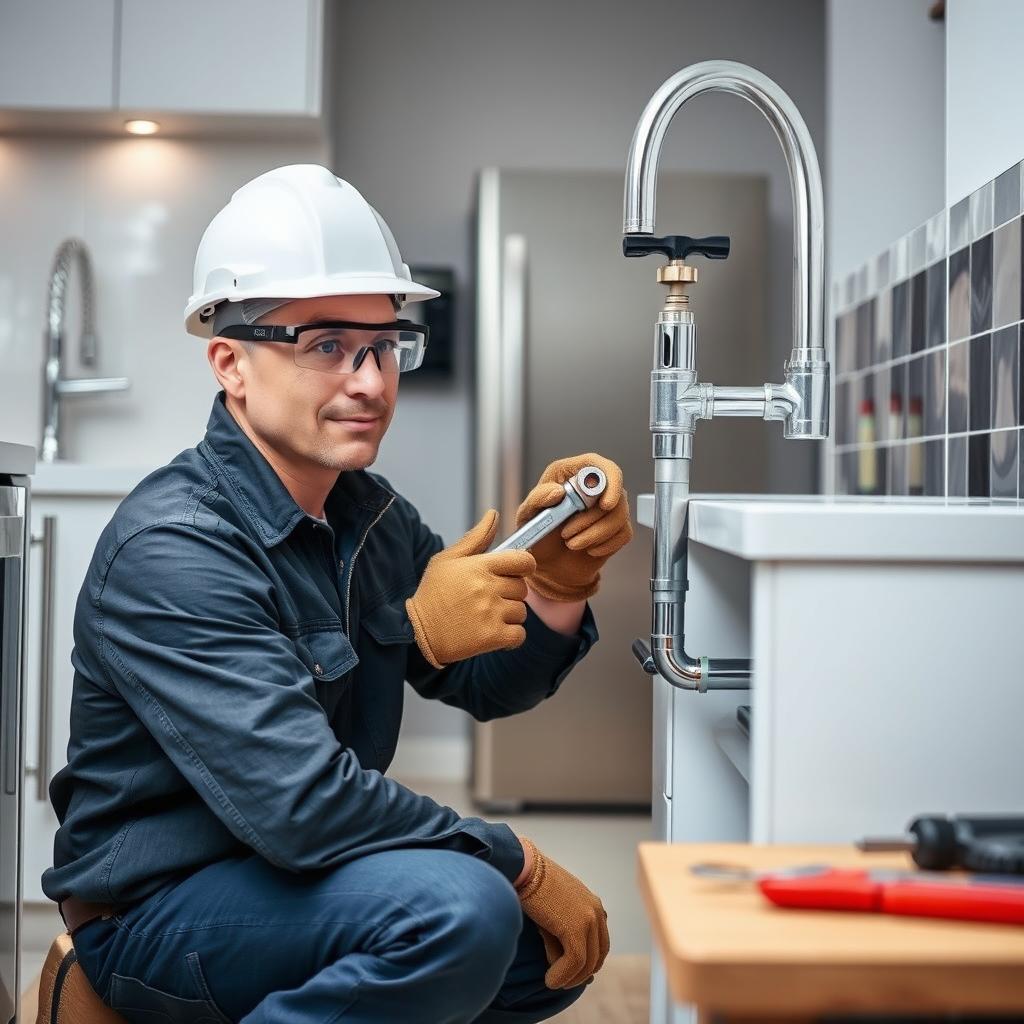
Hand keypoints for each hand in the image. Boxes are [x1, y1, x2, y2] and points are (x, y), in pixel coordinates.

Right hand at [405, 509, 535, 668]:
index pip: (523, 561)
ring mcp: (491, 613)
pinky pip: (519, 634)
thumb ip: (476, 537)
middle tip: (489, 598)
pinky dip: (511, 636)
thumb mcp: (447, 559)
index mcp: (479, 566)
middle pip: (522, 588)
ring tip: (486, 616)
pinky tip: (494, 632)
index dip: (524, 566)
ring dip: (509, 615)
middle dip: (510, 593)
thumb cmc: (433, 593)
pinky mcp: (492, 637)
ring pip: (521, 611)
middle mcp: (487, 588)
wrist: (417, 632)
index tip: (516, 573)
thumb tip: (494, 514)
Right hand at [514, 836, 609, 988]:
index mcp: (593, 905)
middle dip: (580, 974)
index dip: (588, 963)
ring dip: (569, 978)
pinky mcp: (575, 928)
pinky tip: (549, 980)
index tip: (573, 973)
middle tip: (562, 982)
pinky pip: (574, 962)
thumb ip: (564, 936)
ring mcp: (588, 920)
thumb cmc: (534, 887)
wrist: (526, 868)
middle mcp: (596, 911)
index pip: (600, 944)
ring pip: (586, 963)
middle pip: (597, 956)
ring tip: (553, 982)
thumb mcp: (555, 911)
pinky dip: (562, 975)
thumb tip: (565, 968)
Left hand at [515, 452, 632, 601]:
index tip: (605, 504)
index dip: (611, 481)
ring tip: (571, 543)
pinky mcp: (619, 527)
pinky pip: (623, 534)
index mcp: (573, 473)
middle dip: (590, 520)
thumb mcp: (528, 515)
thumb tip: (558, 491)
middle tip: (566, 534)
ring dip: (593, 535)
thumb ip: (538, 499)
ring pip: (620, 517)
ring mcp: (610, 506)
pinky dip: (603, 546)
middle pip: (615, 495)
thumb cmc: (539, 534)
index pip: (603, 467)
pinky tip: (587, 549)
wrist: (549, 563)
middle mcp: (596, 486)